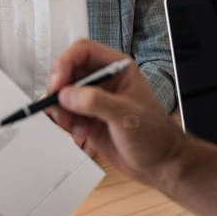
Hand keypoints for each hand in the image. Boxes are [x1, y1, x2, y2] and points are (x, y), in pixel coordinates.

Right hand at [48, 39, 186, 188]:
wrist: (160, 164)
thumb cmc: (153, 135)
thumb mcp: (126, 115)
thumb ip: (96, 102)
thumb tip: (65, 94)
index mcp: (117, 68)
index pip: (83, 51)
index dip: (66, 62)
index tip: (58, 84)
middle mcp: (103, 80)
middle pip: (68, 71)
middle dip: (59, 88)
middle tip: (56, 106)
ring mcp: (93, 100)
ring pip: (63, 94)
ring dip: (60, 109)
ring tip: (72, 125)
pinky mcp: (87, 119)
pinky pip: (65, 113)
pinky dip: (65, 122)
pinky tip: (79, 133)